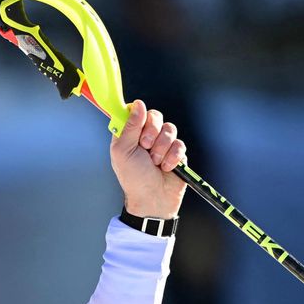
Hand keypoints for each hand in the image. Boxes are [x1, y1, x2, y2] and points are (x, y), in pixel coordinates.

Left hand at [110, 99, 187, 218]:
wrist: (153, 199)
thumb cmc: (133, 178)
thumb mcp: (123, 152)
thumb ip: (129, 127)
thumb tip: (137, 104)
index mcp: (128, 135)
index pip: (135, 111)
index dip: (139, 116)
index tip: (137, 126)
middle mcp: (144, 137)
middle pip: (155, 116)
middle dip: (151, 133)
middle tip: (145, 148)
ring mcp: (162, 144)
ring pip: (169, 129)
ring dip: (161, 148)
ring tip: (155, 163)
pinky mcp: (177, 152)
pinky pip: (180, 143)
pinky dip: (173, 157)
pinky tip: (166, 168)